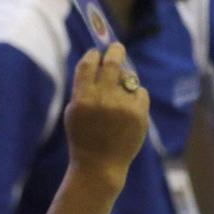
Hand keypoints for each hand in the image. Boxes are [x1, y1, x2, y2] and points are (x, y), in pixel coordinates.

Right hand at [64, 45, 150, 187]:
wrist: (100, 166)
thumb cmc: (84, 138)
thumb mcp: (74, 113)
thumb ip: (83, 88)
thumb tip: (98, 60)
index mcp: (82, 99)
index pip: (89, 64)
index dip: (93, 55)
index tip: (97, 53)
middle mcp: (103, 99)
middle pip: (113, 62)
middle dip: (115, 51)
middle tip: (117, 47)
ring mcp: (123, 107)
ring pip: (128, 78)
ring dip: (124, 80)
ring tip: (118, 94)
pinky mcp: (139, 114)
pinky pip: (140, 92)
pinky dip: (134, 97)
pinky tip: (127, 110)